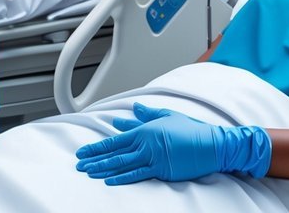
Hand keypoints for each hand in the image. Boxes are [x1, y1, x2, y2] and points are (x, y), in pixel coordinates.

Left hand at [74, 102, 270, 184]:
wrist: (210, 144)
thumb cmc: (192, 130)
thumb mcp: (168, 117)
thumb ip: (148, 115)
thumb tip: (135, 109)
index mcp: (146, 129)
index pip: (117, 139)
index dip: (98, 146)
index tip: (85, 150)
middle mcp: (146, 142)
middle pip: (115, 152)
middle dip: (95, 157)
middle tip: (79, 162)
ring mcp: (153, 157)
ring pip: (122, 163)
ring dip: (103, 168)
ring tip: (87, 171)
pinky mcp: (161, 170)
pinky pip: (137, 174)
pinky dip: (122, 177)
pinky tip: (109, 179)